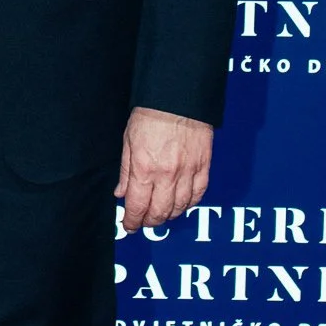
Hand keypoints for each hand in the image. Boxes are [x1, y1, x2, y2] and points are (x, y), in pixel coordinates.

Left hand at [115, 106, 212, 232]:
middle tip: (144, 223)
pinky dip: (190, 204)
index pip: (138, 207)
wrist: (178, 98)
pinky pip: (198, 194)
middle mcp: (167, 175)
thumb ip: (125, 171)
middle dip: (150, 222)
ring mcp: (188, 172)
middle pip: (160, 212)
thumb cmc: (150, 116)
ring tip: (161, 215)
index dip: (132, 221)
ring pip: (180, 207)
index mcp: (144, 169)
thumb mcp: (128, 142)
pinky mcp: (203, 166)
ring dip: (169, 216)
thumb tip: (121, 193)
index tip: (129, 226)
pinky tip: (182, 205)